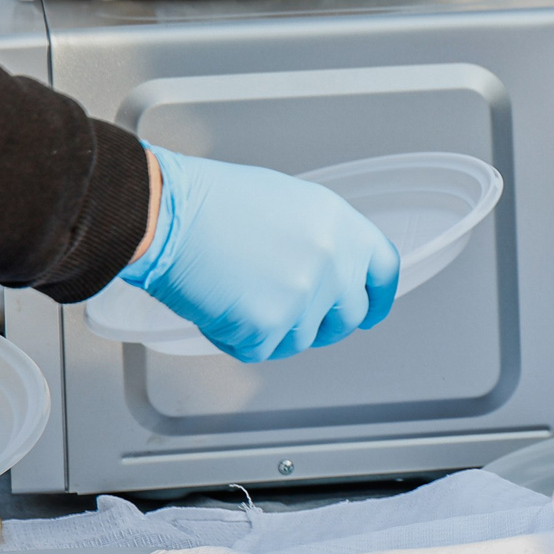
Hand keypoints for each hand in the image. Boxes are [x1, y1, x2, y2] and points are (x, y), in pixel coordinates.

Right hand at [122, 146, 400, 362]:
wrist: (168, 213)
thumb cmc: (215, 202)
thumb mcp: (292, 204)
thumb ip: (322, 240)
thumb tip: (330, 271)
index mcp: (344, 228)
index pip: (385, 273)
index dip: (377, 297)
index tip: (369, 310)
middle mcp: (335, 265)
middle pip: (348, 317)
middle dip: (321, 322)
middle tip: (284, 310)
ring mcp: (305, 300)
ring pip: (301, 339)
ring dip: (272, 329)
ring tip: (237, 292)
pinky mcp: (269, 327)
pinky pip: (260, 350)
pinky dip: (235, 338)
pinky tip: (217, 305)